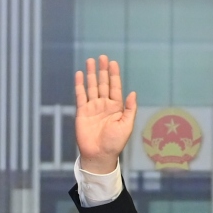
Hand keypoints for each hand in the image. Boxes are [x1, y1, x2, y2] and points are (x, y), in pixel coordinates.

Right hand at [75, 55, 137, 173]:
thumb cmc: (115, 143)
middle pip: (103, 84)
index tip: (113, 63)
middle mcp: (104, 105)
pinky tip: (80, 75)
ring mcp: (93, 108)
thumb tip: (133, 93)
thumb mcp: (126, 125)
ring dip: (91, 74)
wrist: (99, 155)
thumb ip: (130, 109)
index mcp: (116, 107)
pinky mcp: (82, 112)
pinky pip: (80, 96)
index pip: (115, 87)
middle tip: (102, 57)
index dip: (114, 75)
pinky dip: (80, 85)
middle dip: (103, 70)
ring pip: (92, 87)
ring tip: (91, 61)